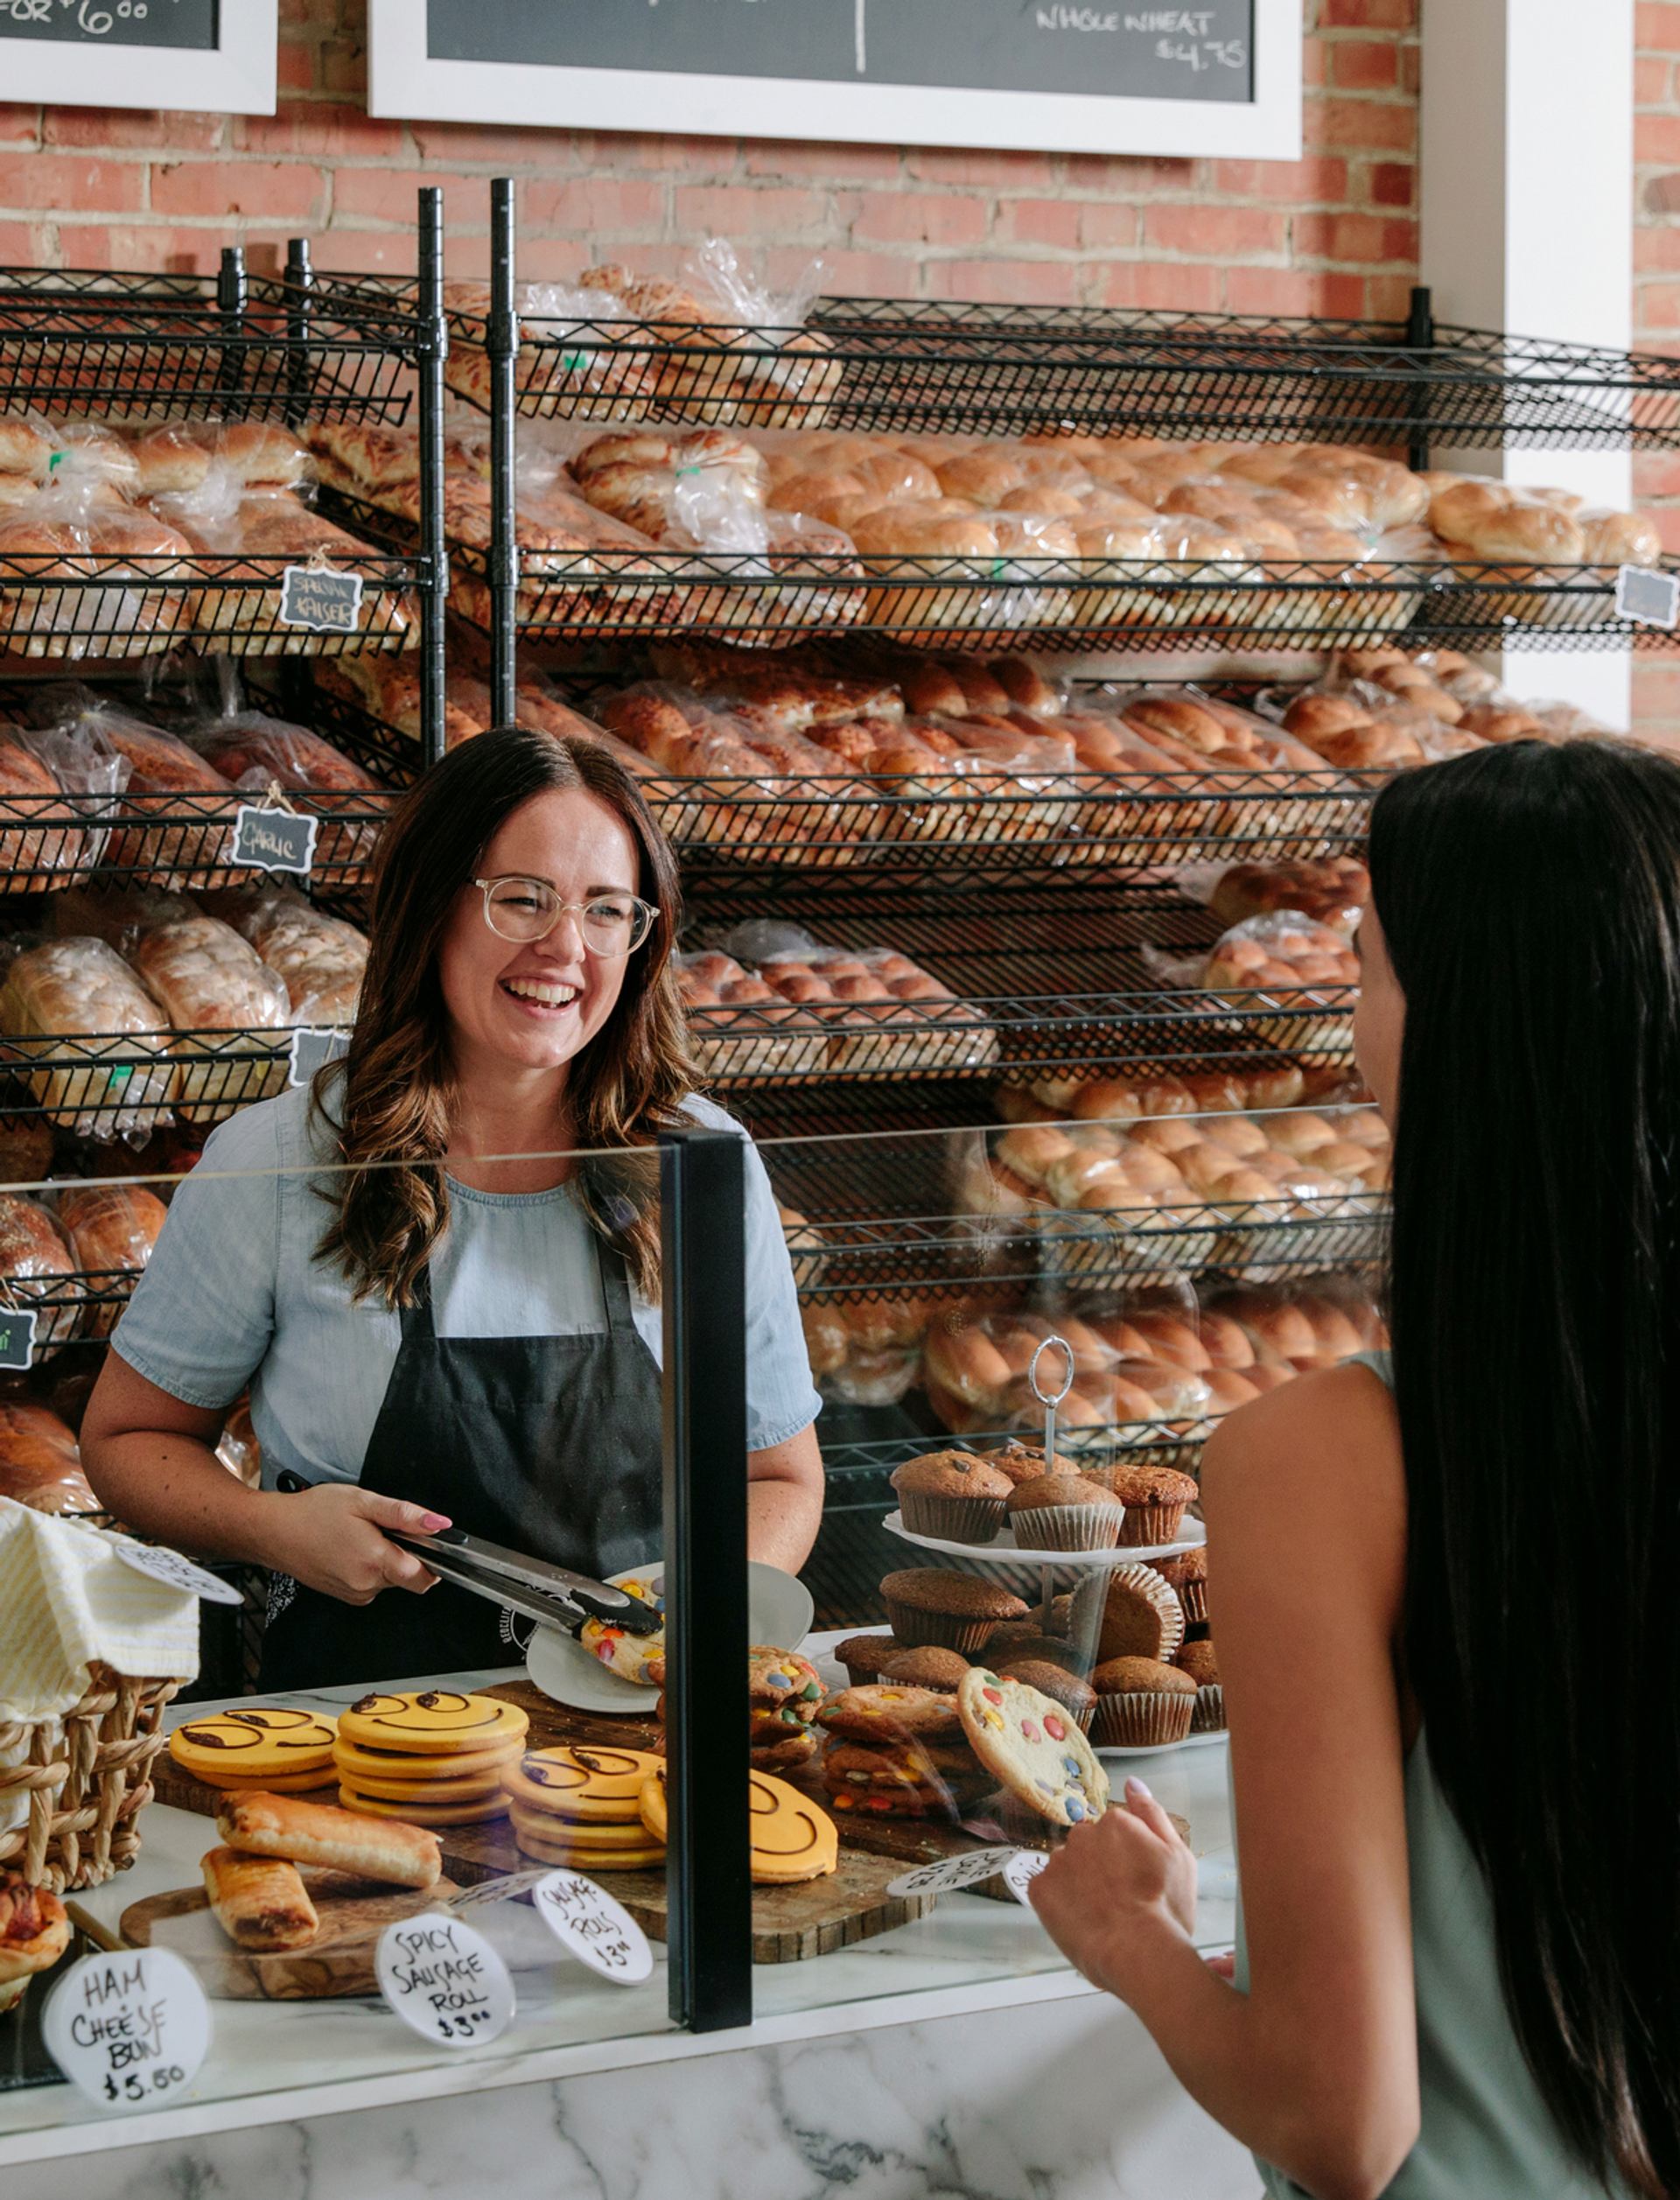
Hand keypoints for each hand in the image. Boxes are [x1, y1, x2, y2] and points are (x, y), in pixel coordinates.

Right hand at [259, 1484, 448, 1605]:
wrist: (273, 1531)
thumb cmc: (314, 1512)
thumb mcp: (363, 1502)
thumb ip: (405, 1515)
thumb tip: (440, 1524)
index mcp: (374, 1562)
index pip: (424, 1577)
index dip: (432, 1560)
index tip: (424, 1541)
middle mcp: (365, 1585)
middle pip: (408, 1578)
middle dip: (405, 1554)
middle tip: (383, 1529)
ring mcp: (353, 1594)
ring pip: (389, 1580)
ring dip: (386, 1561)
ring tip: (361, 1536)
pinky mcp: (344, 1596)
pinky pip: (372, 1585)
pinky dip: (370, 1568)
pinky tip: (351, 1548)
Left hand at [1028, 1777, 1197, 1997]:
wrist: (1139, 1954)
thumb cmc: (1165, 1908)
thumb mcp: (1178, 1855)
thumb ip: (1152, 1813)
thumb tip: (1132, 1783)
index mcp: (1116, 1822)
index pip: (1115, 1831)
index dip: (1127, 1858)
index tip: (1136, 1880)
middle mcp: (1082, 1834)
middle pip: (1088, 1846)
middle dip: (1100, 1866)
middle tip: (1120, 1898)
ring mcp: (1058, 1861)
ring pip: (1067, 1867)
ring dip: (1078, 1883)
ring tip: (1101, 1913)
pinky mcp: (1039, 1890)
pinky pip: (1047, 1889)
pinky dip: (1059, 1903)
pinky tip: (1081, 1919)